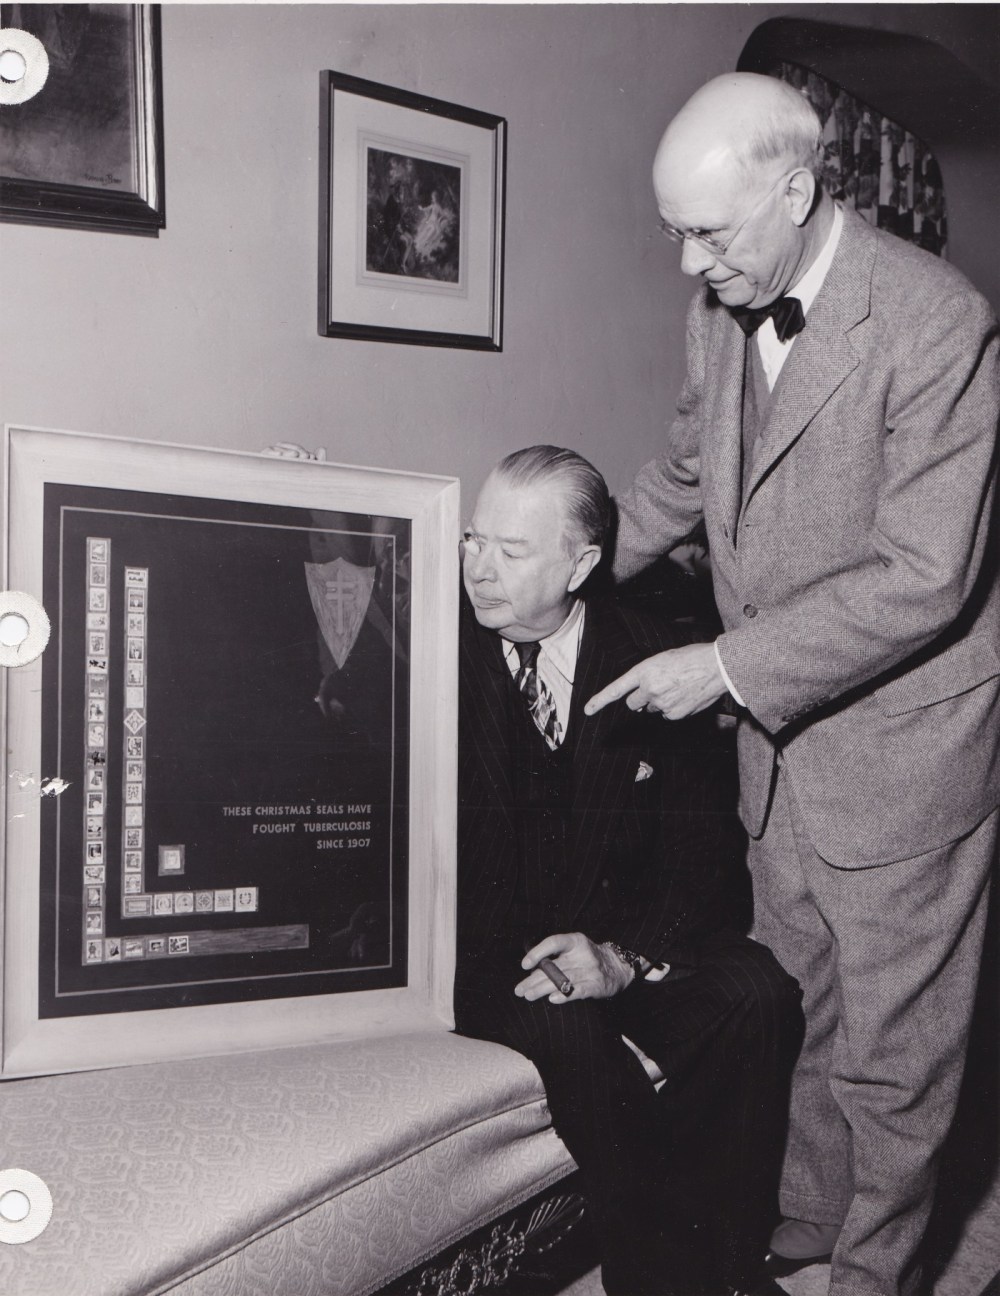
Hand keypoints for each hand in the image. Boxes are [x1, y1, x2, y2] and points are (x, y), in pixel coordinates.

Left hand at [515, 932, 633, 1002]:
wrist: (618, 968)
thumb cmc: (587, 959)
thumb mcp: (574, 951)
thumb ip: (555, 958)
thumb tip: (530, 971)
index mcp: (575, 941)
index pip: (554, 942)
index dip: (538, 953)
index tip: (524, 965)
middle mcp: (583, 954)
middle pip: (555, 966)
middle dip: (534, 979)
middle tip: (519, 989)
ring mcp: (591, 970)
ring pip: (562, 980)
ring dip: (543, 989)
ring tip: (529, 995)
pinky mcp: (596, 986)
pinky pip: (578, 991)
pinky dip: (564, 995)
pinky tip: (552, 999)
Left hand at [584, 643, 726, 719]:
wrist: (716, 667)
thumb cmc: (691, 658)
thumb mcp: (662, 660)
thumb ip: (647, 675)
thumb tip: (642, 694)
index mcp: (644, 671)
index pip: (616, 689)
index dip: (599, 701)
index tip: (588, 710)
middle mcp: (650, 689)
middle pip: (633, 703)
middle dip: (639, 699)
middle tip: (655, 688)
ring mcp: (662, 703)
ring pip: (651, 709)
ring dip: (658, 702)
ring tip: (676, 688)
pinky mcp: (675, 714)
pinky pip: (666, 715)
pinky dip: (672, 709)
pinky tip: (684, 696)